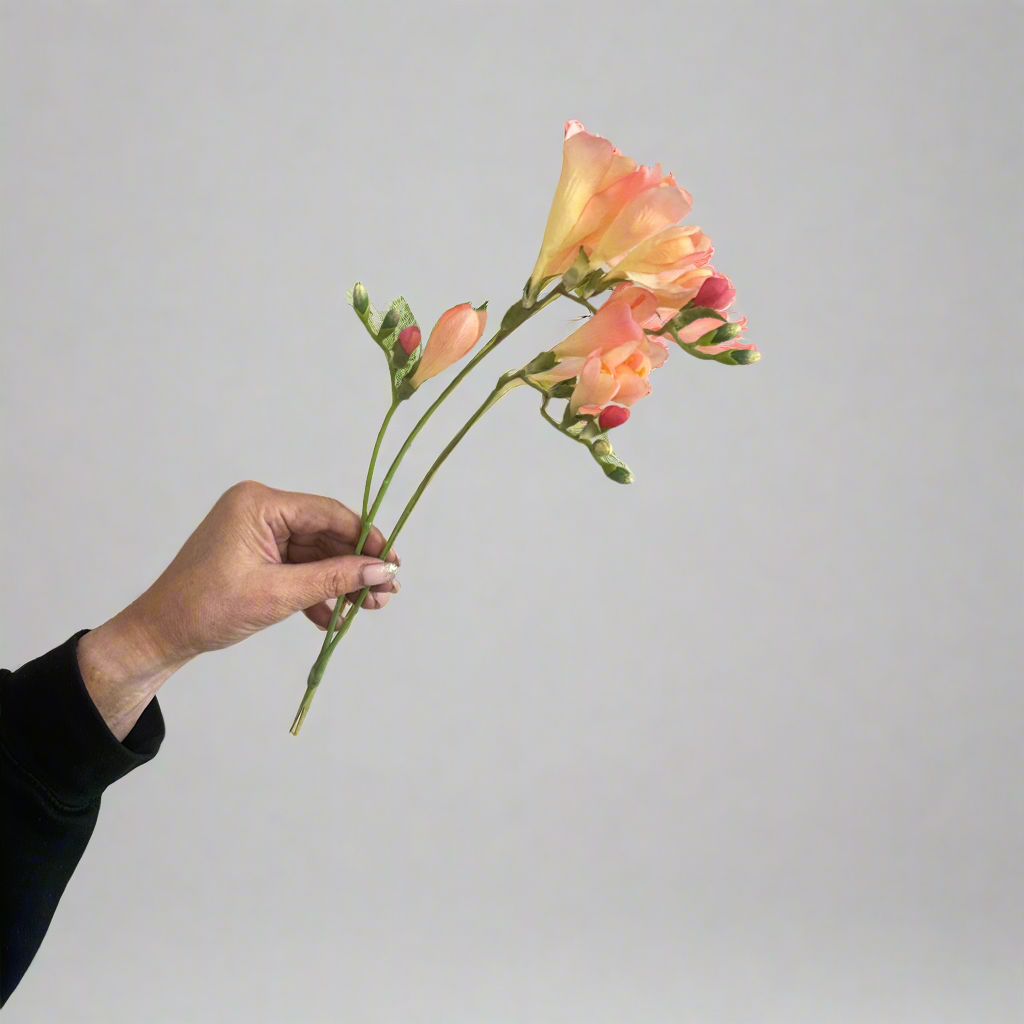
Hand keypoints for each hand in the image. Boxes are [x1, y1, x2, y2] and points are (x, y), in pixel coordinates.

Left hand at [76, 480, 399, 739]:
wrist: (162, 634)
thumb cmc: (208, 608)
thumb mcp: (279, 594)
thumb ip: (334, 578)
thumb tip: (383, 571)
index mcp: (260, 503)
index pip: (328, 513)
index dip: (366, 539)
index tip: (393, 564)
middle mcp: (262, 510)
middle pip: (326, 534)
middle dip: (356, 566)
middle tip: (386, 592)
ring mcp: (260, 532)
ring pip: (316, 554)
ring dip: (341, 582)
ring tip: (368, 608)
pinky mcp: (258, 555)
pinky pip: (299, 567)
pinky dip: (317, 591)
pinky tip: (335, 617)